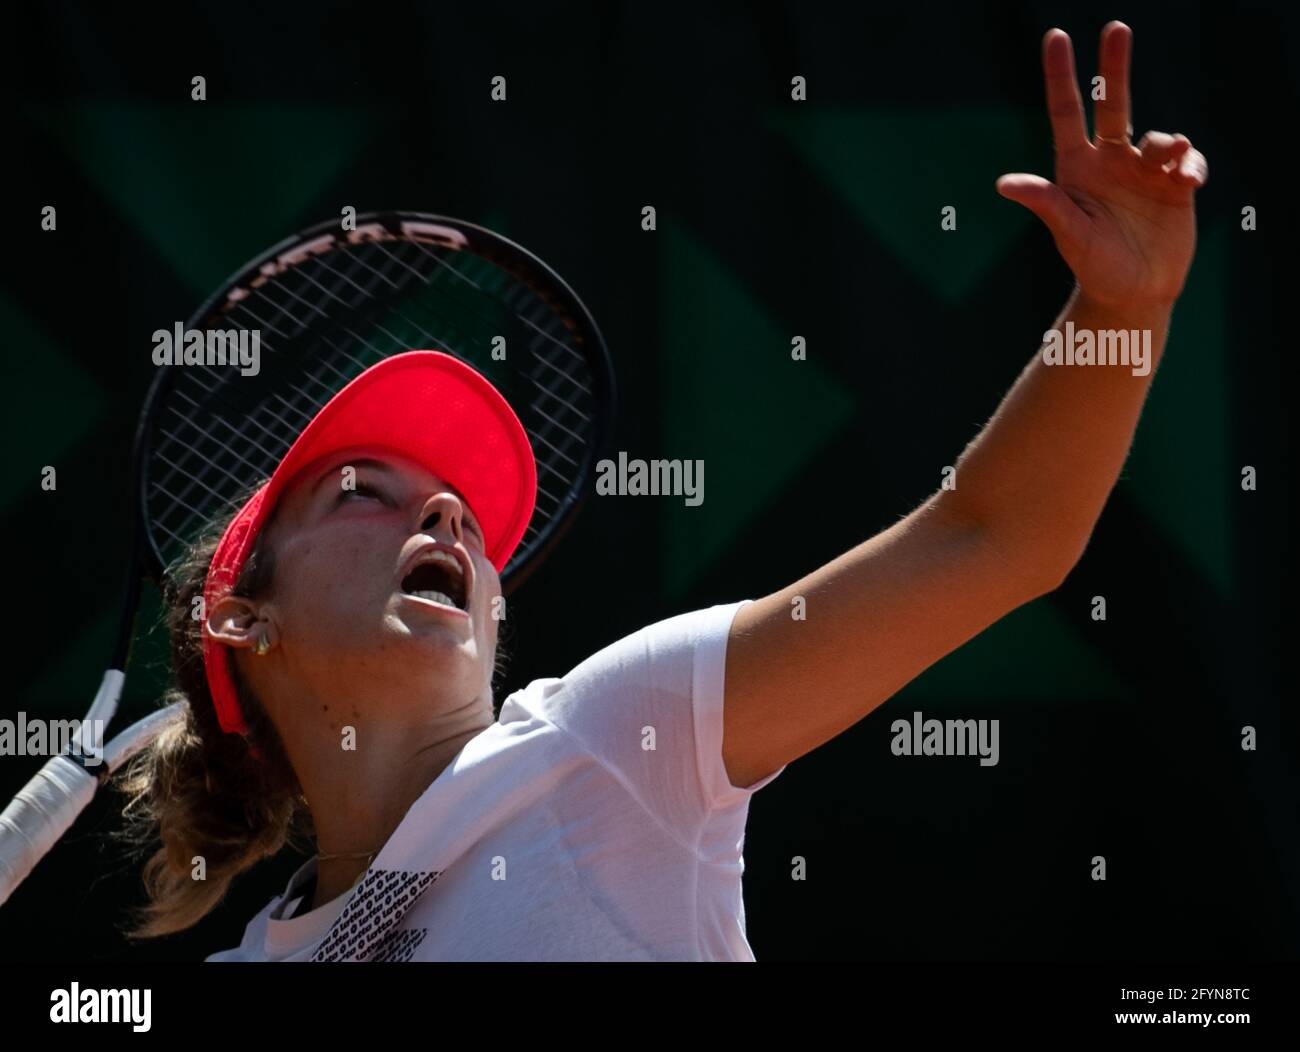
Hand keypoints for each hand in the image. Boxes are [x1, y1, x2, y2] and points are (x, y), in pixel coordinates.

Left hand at [996, 22, 1207, 310]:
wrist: (1133, 294)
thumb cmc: (1093, 265)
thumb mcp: (1068, 232)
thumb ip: (1044, 203)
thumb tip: (1003, 184)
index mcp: (1077, 168)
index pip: (1067, 112)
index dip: (1061, 75)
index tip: (1056, 37)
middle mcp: (1110, 161)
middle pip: (1114, 102)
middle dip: (1115, 66)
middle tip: (1116, 27)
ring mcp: (1144, 171)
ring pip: (1161, 136)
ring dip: (1168, 144)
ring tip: (1170, 164)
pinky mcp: (1176, 185)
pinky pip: (1190, 161)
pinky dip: (1192, 166)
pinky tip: (1188, 183)